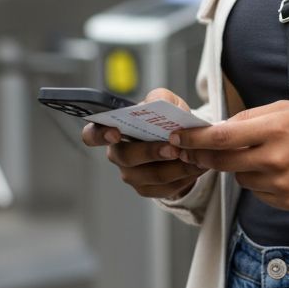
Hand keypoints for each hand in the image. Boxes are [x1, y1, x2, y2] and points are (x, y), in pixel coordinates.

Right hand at [81, 87, 206, 199]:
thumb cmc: (167, 119)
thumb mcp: (166, 101)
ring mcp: (131, 175)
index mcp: (113, 131)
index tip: (115, 132)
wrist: (184, 140)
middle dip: (151, 152)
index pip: (93, 135)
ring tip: (195, 157)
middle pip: (126, 157)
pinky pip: (165, 188)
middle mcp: (118, 155)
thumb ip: (159, 98)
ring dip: (175, 167)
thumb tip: (153, 104)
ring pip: (151, 176)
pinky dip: (184, 178)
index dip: (99, 135)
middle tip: (173, 148)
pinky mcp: (148, 189)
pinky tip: (196, 167)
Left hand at [169, 100, 288, 210]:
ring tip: (261, 155)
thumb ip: (251, 118)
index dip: (194, 139)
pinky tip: (277, 170)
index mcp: (274, 129)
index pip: (222, 137)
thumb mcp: (287, 108)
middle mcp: (275, 159)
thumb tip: (219, 129)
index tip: (178, 137)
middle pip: (222, 162)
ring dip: (239, 168)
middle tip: (193, 151)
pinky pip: (258, 192)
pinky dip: (259, 181)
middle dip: (204, 156)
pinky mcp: (287, 202)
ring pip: (239, 178)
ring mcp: (281, 184)